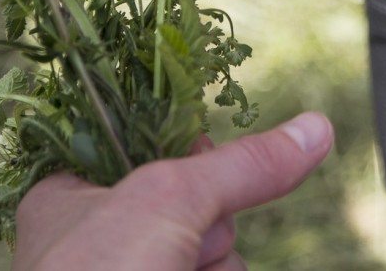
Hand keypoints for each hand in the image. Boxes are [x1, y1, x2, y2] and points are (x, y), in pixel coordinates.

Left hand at [12, 112, 333, 270]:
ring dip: (217, 268)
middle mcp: (102, 242)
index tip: (197, 166)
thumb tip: (314, 128)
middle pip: (195, 210)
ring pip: (216, 257)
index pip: (150, 156)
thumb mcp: (166, 200)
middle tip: (181, 243)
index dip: (188, 161)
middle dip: (207, 229)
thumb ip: (240, 166)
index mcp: (71, 197)